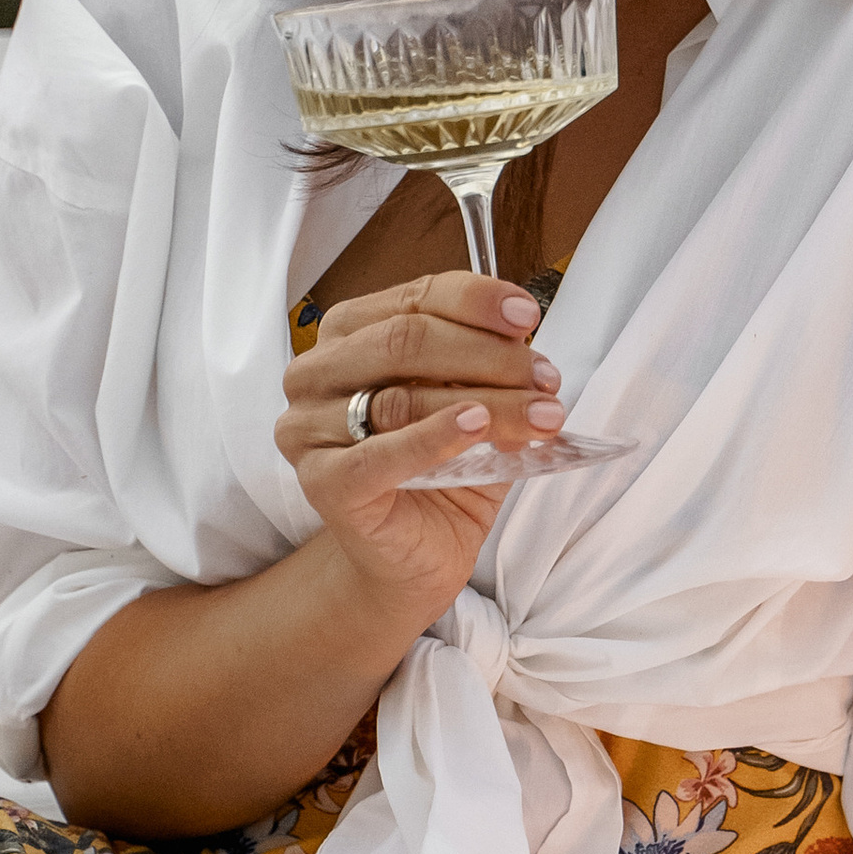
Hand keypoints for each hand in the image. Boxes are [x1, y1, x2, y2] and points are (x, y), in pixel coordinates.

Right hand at [276, 270, 563, 617]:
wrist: (414, 555)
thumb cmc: (442, 471)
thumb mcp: (476, 405)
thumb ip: (492, 371)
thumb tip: (530, 350)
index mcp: (349, 335)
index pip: (414, 297)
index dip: (476, 301)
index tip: (528, 317)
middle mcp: (316, 373)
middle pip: (406, 341)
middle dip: (489, 355)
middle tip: (545, 378)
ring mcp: (308, 428)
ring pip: (401, 397)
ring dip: (485, 402)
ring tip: (541, 415)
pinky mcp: (321, 482)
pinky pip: (379, 454)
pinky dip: (433, 438)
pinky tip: (475, 428)